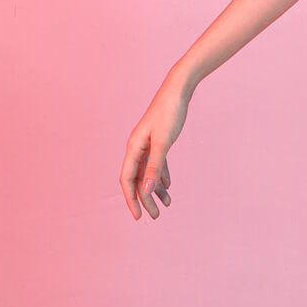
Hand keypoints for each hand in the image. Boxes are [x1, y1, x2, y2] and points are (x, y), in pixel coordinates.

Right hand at [119, 72, 190, 220]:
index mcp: (133, 147)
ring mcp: (146, 143)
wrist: (178, 89)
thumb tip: (145, 190)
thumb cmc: (170, 113)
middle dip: (145, 199)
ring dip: (155, 189)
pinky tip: (168, 187)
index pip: (127, 180)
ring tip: (167, 204)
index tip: (138, 216)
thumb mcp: (164, 142)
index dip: (131, 199)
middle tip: (156, 216)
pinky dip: (161, 176)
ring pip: (147, 172)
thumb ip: (154, 167)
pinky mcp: (157, 139)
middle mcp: (136, 146)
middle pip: (137, 179)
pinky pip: (156, 163)